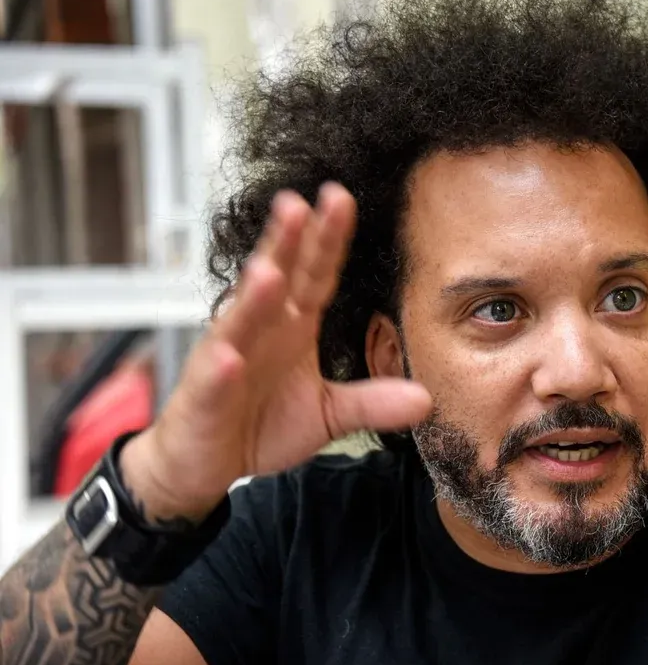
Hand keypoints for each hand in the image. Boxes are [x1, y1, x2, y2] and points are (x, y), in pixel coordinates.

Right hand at [120, 183, 431, 520]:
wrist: (208, 463)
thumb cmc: (262, 425)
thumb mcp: (328, 414)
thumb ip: (372, 401)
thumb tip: (425, 399)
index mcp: (293, 325)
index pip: (316, 275)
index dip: (328, 240)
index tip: (342, 201)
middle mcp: (260, 330)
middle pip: (277, 280)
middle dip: (287, 244)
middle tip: (299, 205)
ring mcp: (228, 357)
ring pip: (241, 321)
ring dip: (253, 296)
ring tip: (267, 270)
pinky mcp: (204, 394)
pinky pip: (213, 379)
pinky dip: (220, 368)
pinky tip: (228, 356)